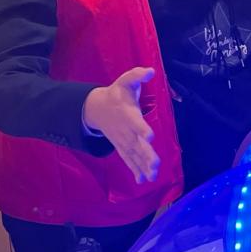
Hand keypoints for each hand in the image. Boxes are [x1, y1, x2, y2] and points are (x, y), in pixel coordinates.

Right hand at [83, 67, 159, 183]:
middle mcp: (126, 130)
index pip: (136, 122)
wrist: (95, 108)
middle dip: (146, 154)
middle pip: (136, 143)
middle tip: (155, 163)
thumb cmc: (116, 94)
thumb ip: (136, 75)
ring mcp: (123, 140)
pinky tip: (144, 180)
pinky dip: (136, 170)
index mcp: (128, 114)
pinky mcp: (122, 146)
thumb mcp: (125, 82)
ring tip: (153, 176)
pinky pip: (129, 160)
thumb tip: (150, 70)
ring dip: (143, 165)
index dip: (142, 129)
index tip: (151, 136)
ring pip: (134, 155)